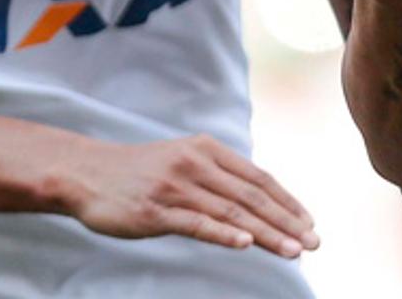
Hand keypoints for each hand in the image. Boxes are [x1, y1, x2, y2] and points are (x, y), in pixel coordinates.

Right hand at [67, 133, 319, 257]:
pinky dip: (224, 234)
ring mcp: (176, 187)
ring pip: (232, 212)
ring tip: (293, 250)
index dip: (287, 202)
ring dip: (267, 233)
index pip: (258, 178)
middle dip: (287, 221)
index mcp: (207, 149)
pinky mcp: (155, 211)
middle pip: (252, 196)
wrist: (87, 174)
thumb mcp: (184, 161)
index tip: (309, 223)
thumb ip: (218, 176)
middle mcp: (195, 163)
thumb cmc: (140, 173)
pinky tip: (246, 244)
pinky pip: (197, 223)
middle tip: (314, 243)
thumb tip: (257, 200)